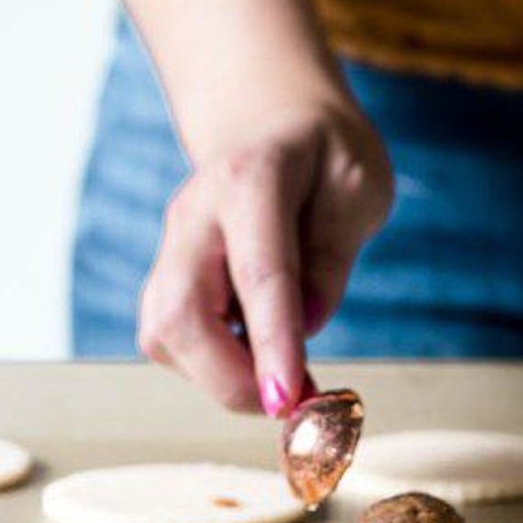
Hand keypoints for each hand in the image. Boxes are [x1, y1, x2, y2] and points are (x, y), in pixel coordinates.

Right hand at [138, 98, 392, 416]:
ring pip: (164, 336)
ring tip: (280, 373)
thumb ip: (331, 256)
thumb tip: (305, 326)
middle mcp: (195, 214)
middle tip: (291, 401)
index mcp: (252, 178)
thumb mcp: (358, 186)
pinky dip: (212, 366)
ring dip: (220, 376)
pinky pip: (170, 341)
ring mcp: (171, 247)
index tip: (287, 399)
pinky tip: (255, 353)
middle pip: (180, 314)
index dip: (272, 342)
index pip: (259, 272)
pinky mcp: (164, 279)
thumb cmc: (323, 154)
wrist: (268, 120)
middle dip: (229, 378)